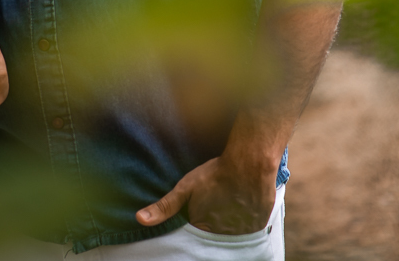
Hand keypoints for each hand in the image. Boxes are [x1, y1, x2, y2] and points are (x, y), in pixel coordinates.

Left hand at [136, 156, 277, 234]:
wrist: (249, 163)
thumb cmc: (215, 174)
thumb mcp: (185, 188)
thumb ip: (164, 206)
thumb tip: (140, 219)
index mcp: (203, 228)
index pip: (196, 233)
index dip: (197, 221)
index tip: (200, 213)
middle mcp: (223, 235)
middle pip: (214, 234)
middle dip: (213, 223)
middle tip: (215, 206)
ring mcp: (242, 232)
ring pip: (232, 232)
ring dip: (229, 223)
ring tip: (228, 205)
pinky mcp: (258, 225)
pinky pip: (250, 229)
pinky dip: (245, 221)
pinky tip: (242, 206)